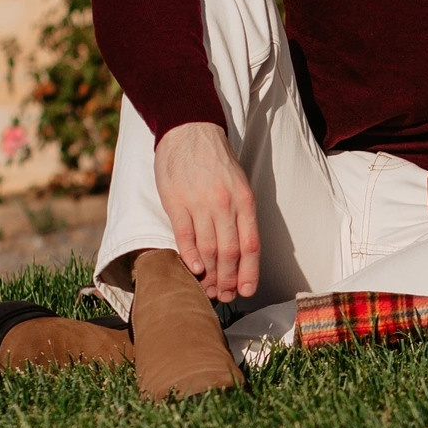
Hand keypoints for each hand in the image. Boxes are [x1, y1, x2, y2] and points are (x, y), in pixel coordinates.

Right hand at [154, 121, 258, 300]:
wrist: (190, 131)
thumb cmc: (217, 162)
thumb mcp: (239, 184)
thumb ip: (241, 214)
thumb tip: (242, 251)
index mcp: (245, 200)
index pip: (251, 245)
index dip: (249, 272)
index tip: (247, 291)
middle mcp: (225, 204)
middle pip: (230, 253)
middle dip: (228, 280)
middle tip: (225, 297)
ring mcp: (200, 204)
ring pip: (208, 250)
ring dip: (209, 275)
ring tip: (208, 290)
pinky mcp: (176, 202)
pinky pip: (185, 236)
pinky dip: (190, 257)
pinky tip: (193, 270)